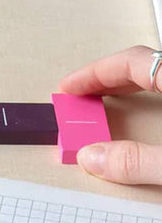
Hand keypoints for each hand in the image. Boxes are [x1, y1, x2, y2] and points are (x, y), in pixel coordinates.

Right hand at [59, 44, 161, 183]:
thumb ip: (137, 161)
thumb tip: (95, 157)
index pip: (131, 62)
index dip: (95, 74)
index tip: (70, 88)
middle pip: (143, 65)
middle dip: (107, 80)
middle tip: (80, 94)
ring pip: (158, 76)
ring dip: (129, 88)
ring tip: (107, 102)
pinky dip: (150, 100)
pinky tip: (145, 119)